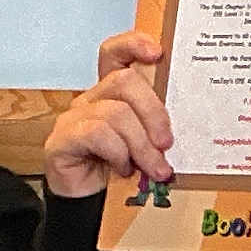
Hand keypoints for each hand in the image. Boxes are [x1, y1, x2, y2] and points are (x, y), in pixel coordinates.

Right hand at [42, 31, 175, 197]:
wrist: (88, 206)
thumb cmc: (120, 169)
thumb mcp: (145, 142)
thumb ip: (157, 125)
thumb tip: (189, 121)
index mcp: (113, 93)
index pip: (115, 53)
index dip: (133, 44)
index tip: (158, 53)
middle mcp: (92, 98)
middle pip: (124, 81)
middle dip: (153, 112)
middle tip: (167, 143)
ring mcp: (73, 117)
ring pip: (116, 112)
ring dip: (141, 144)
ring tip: (155, 167)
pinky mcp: (62, 140)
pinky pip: (97, 133)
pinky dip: (118, 153)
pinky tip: (124, 168)